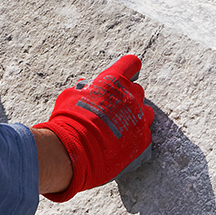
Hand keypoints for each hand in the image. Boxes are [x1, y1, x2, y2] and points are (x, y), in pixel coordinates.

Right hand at [37, 55, 151, 201]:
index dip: (127, 69)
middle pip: (137, 90)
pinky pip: (144, 135)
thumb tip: (85, 87)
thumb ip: (83, 90)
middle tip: (112, 109)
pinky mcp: (143, 140)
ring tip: (120, 127)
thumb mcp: (70, 97)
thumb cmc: (69, 120)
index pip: (130, 64)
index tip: (123, 76)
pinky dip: (134, 139)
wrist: (75, 150)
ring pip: (146, 113)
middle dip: (127, 98)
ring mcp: (140, 118)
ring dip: (136, 117)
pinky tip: (121, 145)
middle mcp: (131, 96)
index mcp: (114, 80)